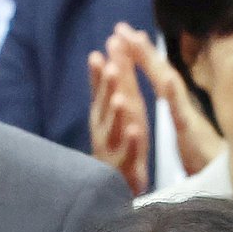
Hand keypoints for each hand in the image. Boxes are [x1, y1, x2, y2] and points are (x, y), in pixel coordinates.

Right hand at [88, 38, 150, 194]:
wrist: (114, 185)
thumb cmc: (115, 143)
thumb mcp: (111, 112)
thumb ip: (106, 86)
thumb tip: (98, 55)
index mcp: (103, 113)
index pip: (102, 87)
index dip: (103, 68)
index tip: (105, 46)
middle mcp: (104, 128)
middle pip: (106, 103)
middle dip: (108, 85)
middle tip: (111, 64)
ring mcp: (112, 147)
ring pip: (114, 127)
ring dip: (116, 112)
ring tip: (120, 98)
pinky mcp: (124, 166)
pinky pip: (128, 152)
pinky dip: (130, 141)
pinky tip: (134, 130)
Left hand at [113, 25, 223, 177]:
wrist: (230, 188)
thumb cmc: (211, 166)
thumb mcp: (192, 138)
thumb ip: (185, 116)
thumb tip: (178, 97)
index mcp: (180, 111)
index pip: (159, 80)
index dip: (142, 58)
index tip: (126, 35)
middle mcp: (185, 111)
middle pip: (162, 76)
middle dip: (141, 51)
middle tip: (122, 28)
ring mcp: (190, 122)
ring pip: (170, 89)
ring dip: (155, 65)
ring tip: (139, 42)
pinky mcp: (194, 138)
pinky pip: (182, 116)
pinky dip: (175, 97)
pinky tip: (167, 79)